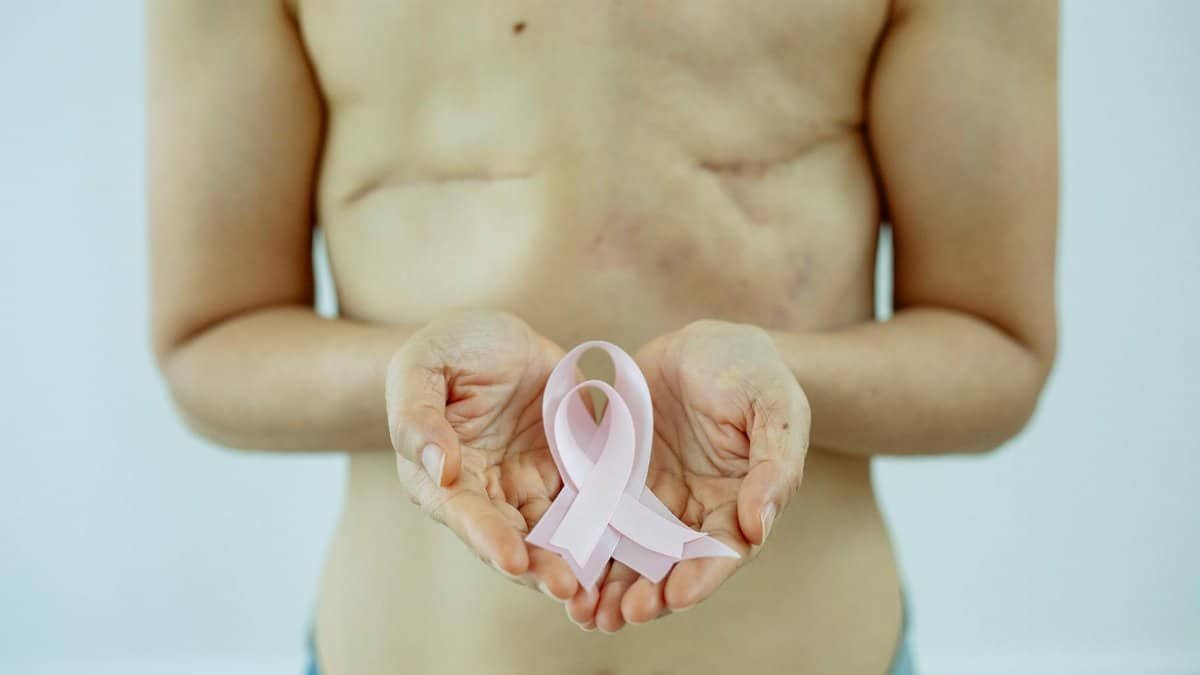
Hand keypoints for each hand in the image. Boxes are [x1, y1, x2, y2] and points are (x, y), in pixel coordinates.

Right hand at [386, 309, 581, 602]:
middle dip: (539, 566)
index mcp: (441, 476)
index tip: (513, 560)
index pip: (464, 514)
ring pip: (554, 534)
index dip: (488, 538)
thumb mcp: (422, 366)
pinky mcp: (569, 472)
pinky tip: (630, 548)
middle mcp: (487, 493)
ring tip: (600, 586)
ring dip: (575, 561)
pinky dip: (607, 529)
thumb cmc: (448, 348)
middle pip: (513, 539)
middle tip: (568, 588)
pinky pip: (591, 504)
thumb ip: (417, 416)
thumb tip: (439, 468)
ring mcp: (530, 486)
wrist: (498, 334)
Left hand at [566, 319, 809, 630]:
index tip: (677, 596)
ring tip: (582, 612)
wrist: (705, 342)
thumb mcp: (775, 407)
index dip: (701, 577)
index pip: (721, 551)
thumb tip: (759, 525)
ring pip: (628, 552)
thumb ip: (775, 466)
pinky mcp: (615, 479)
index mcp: (738, 503)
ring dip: (608, 586)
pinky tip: (558, 565)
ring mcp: (651, 499)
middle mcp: (693, 512)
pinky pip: (595, 516)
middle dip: (646, 595)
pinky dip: (580, 544)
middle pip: (670, 566)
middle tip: (618, 616)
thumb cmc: (752, 373)